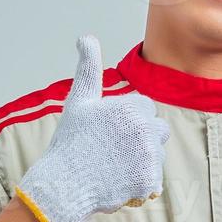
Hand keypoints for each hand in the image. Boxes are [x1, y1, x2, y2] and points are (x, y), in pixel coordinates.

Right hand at [14, 34, 170, 221]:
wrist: (63, 185)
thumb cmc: (71, 141)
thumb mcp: (79, 100)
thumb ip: (89, 68)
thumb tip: (86, 37)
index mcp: (134, 107)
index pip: (145, 108)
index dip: (126, 119)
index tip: (107, 130)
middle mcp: (147, 129)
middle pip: (158, 130)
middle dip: (141, 137)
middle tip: (112, 148)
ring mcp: (150, 157)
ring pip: (158, 154)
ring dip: (142, 160)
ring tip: (113, 165)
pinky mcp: (150, 181)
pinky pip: (154, 179)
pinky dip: (140, 182)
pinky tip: (118, 180)